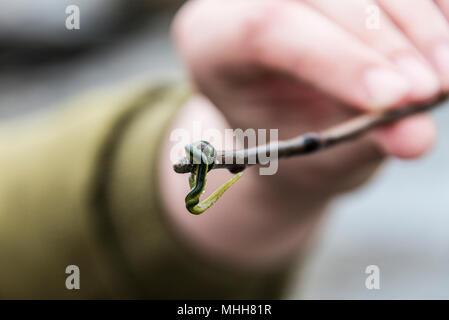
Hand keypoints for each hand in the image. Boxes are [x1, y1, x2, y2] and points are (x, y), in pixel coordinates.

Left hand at [173, 0, 444, 194]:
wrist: (291, 122)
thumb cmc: (288, 139)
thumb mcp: (307, 152)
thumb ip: (354, 143)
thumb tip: (415, 138)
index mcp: (211, 41)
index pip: (267, 26)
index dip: (337, 57)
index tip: (397, 98)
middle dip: (386, 42)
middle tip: (432, 91)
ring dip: (416, 23)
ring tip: (444, 78)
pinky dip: (428, 10)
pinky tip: (442, 44)